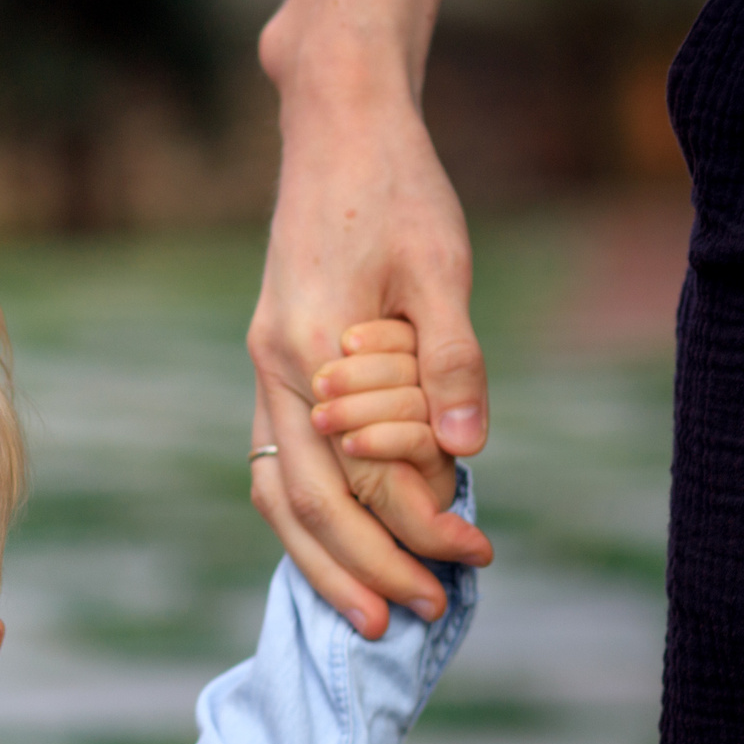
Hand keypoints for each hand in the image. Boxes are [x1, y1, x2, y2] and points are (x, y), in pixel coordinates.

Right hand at [247, 80, 492, 635]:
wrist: (336, 126)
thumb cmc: (397, 187)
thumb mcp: (442, 265)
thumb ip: (452, 358)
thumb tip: (467, 451)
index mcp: (310, 348)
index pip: (361, 471)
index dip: (419, 525)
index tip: (477, 556)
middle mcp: (274, 368)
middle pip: (302, 501)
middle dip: (359, 568)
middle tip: (421, 617)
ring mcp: (266, 368)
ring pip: (276, 488)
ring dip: (320, 556)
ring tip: (371, 608)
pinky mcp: (275, 361)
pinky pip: (277, 458)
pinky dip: (306, 513)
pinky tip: (345, 542)